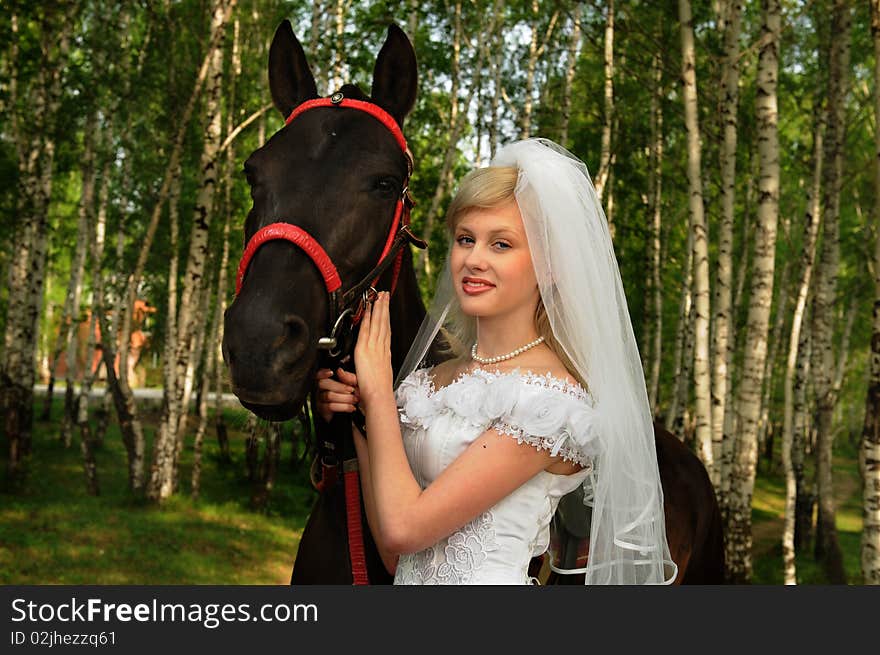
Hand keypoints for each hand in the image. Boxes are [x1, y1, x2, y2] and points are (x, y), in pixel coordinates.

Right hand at [314, 367, 360, 422]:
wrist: (354, 412)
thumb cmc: (353, 394)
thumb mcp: (354, 384)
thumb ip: (349, 377)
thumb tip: (339, 371)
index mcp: (326, 380)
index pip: (319, 374)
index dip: (323, 372)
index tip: (332, 373)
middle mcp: (320, 389)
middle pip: (322, 383)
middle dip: (339, 386)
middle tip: (351, 390)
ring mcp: (320, 399)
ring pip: (328, 395)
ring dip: (344, 398)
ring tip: (354, 399)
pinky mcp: (323, 410)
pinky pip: (330, 406)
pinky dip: (343, 407)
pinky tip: (352, 408)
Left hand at [353, 291, 393, 411]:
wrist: (378, 397)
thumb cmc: (377, 393)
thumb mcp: (375, 378)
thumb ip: (370, 371)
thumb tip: (364, 369)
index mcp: (384, 354)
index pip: (385, 332)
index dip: (386, 319)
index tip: (386, 308)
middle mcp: (381, 349)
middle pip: (384, 324)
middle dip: (384, 308)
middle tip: (385, 295)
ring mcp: (374, 348)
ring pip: (377, 323)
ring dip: (378, 308)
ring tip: (380, 296)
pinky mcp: (364, 349)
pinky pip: (367, 329)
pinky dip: (368, 318)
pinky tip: (369, 309)